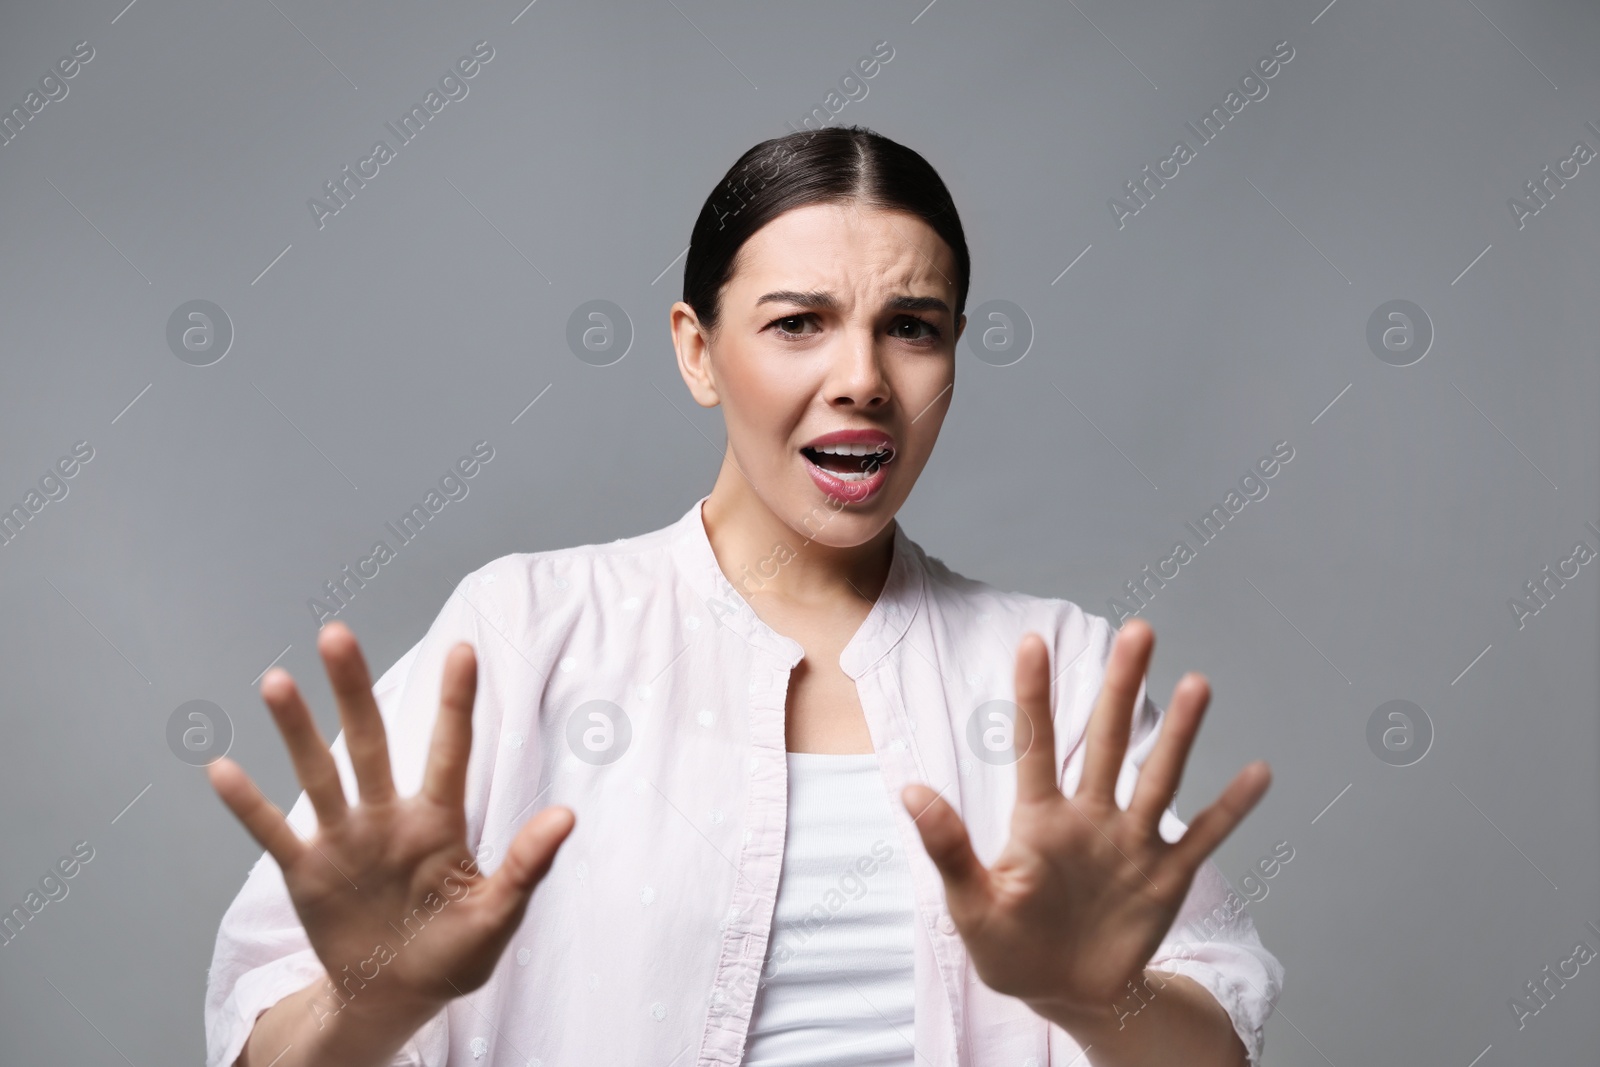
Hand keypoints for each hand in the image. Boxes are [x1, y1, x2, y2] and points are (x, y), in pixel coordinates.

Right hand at [208, 621, 573, 1018]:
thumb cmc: (455, 951)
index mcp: (439, 822)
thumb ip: (526, 865)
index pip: (450, 751)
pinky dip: (247, 805)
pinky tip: (221, 768)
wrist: (398, 996)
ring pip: (319, 774)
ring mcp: (344, 841)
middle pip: (369, 743)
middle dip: (354, 691)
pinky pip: (274, 834)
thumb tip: (567, 816)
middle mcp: (387, 817)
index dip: (456, 702)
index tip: (464, 648)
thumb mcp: (498, 914)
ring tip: (277, 682)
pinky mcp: (307, 873)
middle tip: (337, 635)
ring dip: (297, 731)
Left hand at [902, 619, 1269, 1017]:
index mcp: (1039, 819)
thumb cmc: (1009, 946)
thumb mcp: (970, 902)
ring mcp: (1131, 843)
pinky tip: (1257, 772)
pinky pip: (1203, 837)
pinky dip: (1230, 809)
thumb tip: (908, 790)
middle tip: (1137, 631)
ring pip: (1158, 777)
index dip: (1033, 694)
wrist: (1067, 993)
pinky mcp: (1165, 877)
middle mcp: (1089, 817)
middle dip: (1120, 688)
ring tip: (1197, 684)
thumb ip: (947, 847)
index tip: (1033, 639)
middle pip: (1105, 741)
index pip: (1034, 745)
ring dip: (1178, 734)